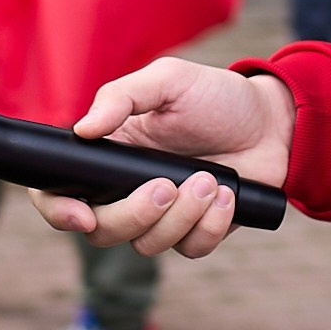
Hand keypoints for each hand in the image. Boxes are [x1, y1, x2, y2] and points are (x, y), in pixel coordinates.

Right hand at [28, 61, 294, 258]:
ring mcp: (162, 216)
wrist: (272, 120)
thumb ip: (121, 97)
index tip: (83, 214)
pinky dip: (210, 225)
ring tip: (210, 180)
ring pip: (147, 246)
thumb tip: (83, 129)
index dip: (58, 211)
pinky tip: (227, 195)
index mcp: (108, 156)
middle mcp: (126, 191)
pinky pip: (190, 248)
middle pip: (103, 231)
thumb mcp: (167, 81)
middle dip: (135, 214)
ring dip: (180, 217)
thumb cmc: (214, 96)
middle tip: (168, 183)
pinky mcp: (196, 231)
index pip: (59, 195)